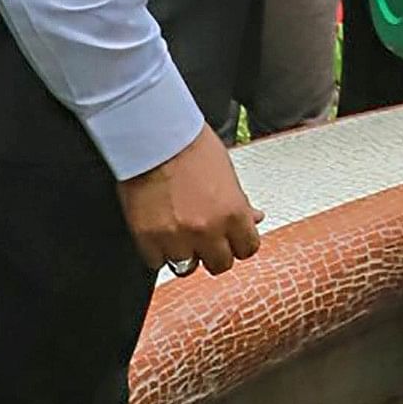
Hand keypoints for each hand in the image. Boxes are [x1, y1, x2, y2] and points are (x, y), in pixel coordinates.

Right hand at [117, 126, 264, 274]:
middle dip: (213, 252)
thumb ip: (240, 203)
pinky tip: (158, 231)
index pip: (248, 249)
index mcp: (233, 213)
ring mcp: (177, 237)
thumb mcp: (227, 173)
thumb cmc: (190, 146)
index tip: (230, 240)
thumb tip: (254, 218)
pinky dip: (156, 251)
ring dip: (183, 252)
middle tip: (203, 238)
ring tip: (177, 231)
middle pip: (220, 265)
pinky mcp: (148, 238)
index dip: (238, 244)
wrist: (153, 137)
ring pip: (186, 266)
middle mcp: (208, 229)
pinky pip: (156, 262)